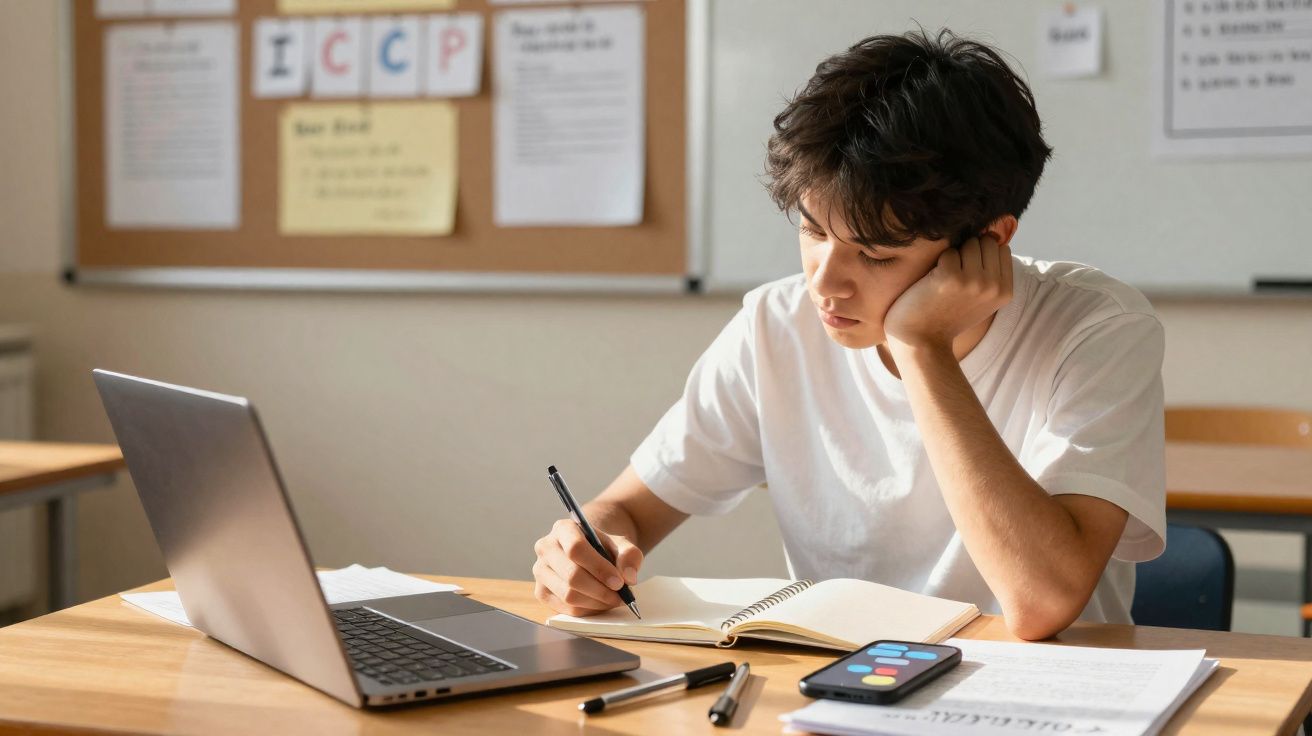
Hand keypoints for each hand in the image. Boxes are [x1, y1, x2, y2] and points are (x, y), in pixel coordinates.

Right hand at [532, 518, 642, 615]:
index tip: (619, 582)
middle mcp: (546, 548)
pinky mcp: (541, 592)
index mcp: (563, 529)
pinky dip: (587, 610)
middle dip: (600, 590)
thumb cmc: (602, 548)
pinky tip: (600, 603)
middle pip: (571, 575)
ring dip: (596, 602)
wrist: (588, 552)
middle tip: (620, 596)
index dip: (599, 568)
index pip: (576, 549)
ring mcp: (540, 571)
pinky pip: (565, 608)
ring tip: (613, 599)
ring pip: (568, 595)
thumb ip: (629, 555)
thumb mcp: (620, 544)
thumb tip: (629, 577)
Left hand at [882, 235, 1012, 350]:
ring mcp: (973, 281)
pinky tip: (933, 284)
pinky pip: (947, 252)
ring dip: (953, 257)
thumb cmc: (946, 315)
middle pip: (986, 241)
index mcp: (1005, 291)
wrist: (920, 341)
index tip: (968, 274)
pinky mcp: (950, 277)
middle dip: (968, 251)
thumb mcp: (980, 298)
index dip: (982, 254)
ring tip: (945, 281)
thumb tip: (992, 232)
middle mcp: (994, 286)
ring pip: (968, 243)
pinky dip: (937, 263)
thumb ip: (992, 272)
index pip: (1001, 248)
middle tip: (954, 277)